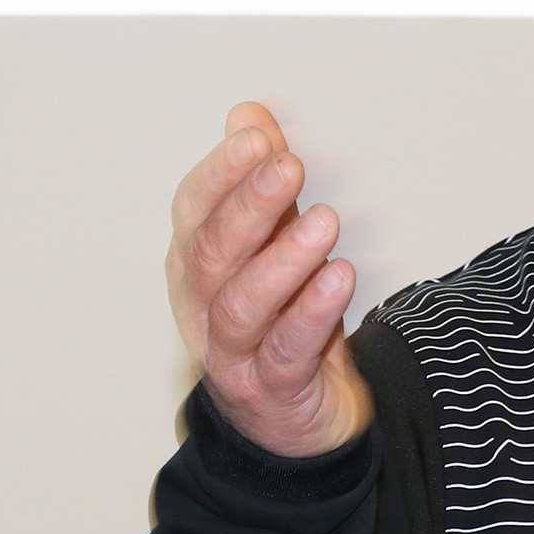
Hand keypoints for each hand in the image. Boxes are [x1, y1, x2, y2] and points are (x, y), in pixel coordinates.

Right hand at [166, 103, 373, 458]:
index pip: (194, 211)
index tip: (258, 136)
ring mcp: (231, 353)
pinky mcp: (271, 390)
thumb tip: (249, 115)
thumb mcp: (272, 244)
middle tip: (289, 165)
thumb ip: (260, 184)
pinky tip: (339, 276)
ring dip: (282, 258)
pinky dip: (311, 311)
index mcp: (195, 264)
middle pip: (212, 252)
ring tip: (325, 219)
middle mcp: (201, 306)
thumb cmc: (279, 319)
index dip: (221, 172)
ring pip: (241, 304)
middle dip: (249, 204)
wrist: (296, 418)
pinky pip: (286, 350)